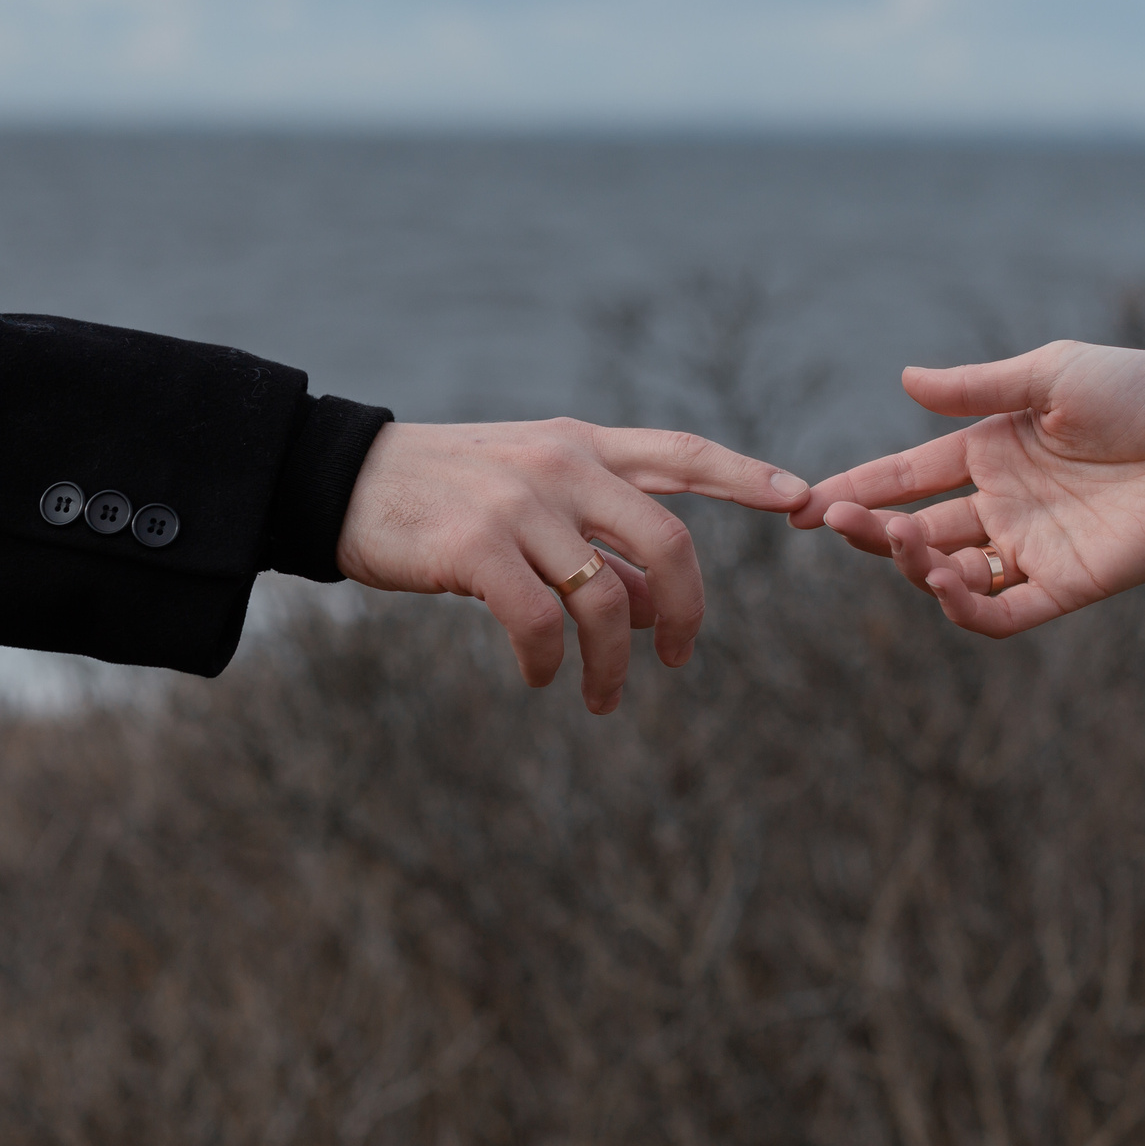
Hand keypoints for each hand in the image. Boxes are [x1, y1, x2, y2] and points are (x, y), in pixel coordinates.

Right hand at [339, 419, 807, 711]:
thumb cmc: (442, 496)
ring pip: (606, 600)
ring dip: (612, 666)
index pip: (683, 454)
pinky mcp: (475, 547)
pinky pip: (542, 624)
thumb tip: (653, 608)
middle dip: (688, 613)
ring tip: (601, 699)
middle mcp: (562, 467)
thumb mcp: (529, 502)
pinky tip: (543, 677)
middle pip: (668, 543)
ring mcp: (521, 505)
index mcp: (582, 446)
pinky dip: (552, 664)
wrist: (341, 481)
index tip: (803, 498)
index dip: (747, 477)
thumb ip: (594, 542)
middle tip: (679, 658)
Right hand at [793, 342, 1144, 636]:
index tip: (802, 501)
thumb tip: (904, 381)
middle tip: (836, 521)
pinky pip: (1002, 614)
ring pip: (950, 575)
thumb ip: (977, 390)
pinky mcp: (1067, 585)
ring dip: (913, 565)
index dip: (855, 488)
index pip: (906, 476)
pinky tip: (945, 584)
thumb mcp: (1052, 376)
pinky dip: (966, 610)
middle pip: (916, 530)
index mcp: (993, 450)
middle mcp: (1005, 503)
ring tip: (901, 543)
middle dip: (869, 530)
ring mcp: (1033, 548)